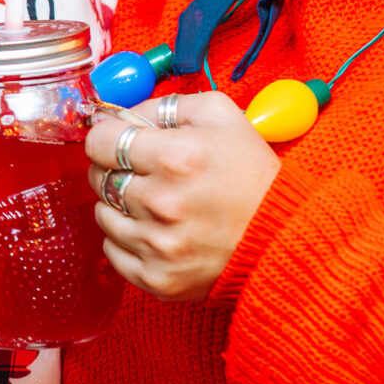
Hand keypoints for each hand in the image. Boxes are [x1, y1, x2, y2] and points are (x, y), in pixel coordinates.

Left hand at [84, 91, 279, 300]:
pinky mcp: (158, 278)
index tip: (120, 141)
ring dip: (120, 204)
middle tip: (143, 172)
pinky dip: (127, 239)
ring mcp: (158, 245)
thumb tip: (120, 114)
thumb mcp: (220, 115)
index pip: (100, 141)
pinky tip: (157, 230)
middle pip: (98, 178)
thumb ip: (165, 105)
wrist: (284, 236)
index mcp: (175, 157)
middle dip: (115, 169)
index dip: (108, 136)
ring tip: (155, 202)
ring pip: (103, 215)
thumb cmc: (251, 173)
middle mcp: (161, 203)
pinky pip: (113, 250)